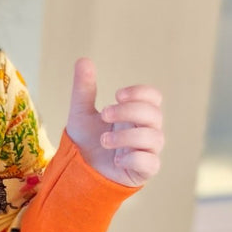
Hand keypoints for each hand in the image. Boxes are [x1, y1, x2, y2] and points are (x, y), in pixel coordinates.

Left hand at [64, 58, 162, 186]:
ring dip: (127, 136)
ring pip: (155, 138)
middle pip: (155, 115)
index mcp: (135, 115)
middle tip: (104, 114)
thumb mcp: (81, 113)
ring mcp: (146, 152)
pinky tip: (116, 159)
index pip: (153, 98)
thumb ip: (84, 89)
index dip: (141, 93)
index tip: (117, 94)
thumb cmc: (85, 142)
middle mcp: (145, 131)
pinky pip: (151, 163)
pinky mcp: (143, 171)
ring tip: (104, 140)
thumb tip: (83, 60)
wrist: (77, 172)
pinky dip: (135, 158)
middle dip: (129, 111)